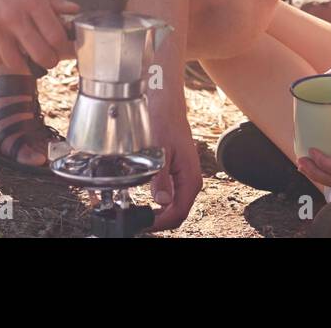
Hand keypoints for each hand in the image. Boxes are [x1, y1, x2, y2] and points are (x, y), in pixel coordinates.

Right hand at [0, 0, 77, 70]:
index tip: (60, 48)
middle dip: (49, 61)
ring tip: (27, 58)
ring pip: (16, 63)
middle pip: (40, 54)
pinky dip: (3, 58)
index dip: (62, 47)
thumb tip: (73, 10)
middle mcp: (14, 16)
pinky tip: (6, 50)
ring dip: (25, 64)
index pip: (56, 36)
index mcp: (32, 1)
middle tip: (48, 59)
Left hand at [147, 102, 202, 231]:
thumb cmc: (164, 122)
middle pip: (178, 213)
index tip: (144, 224)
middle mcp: (190, 180)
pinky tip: (148, 202)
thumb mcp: (159, 150)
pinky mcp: (178, 174)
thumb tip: (161, 200)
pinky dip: (161, 204)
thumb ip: (160, 177)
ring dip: (160, 213)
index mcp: (190, 178)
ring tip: (141, 214)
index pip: (178, 213)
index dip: (160, 223)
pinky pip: (173, 196)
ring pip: (175, 206)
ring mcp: (185, 178)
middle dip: (160, 221)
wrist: (166, 106)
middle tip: (140, 221)